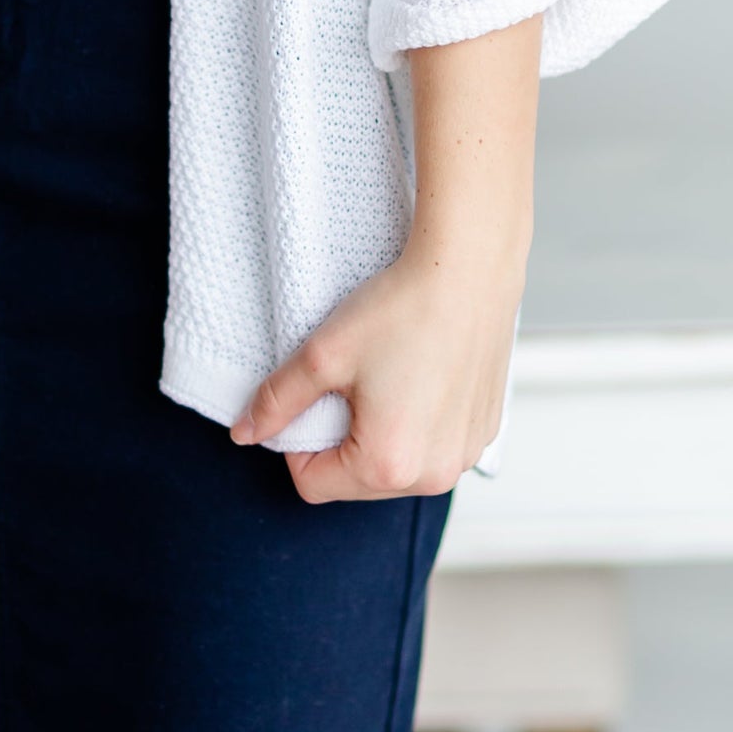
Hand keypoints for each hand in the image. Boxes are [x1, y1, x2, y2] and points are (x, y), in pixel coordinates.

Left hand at [228, 13, 540, 503]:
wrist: (478, 250)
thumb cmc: (399, 297)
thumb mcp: (321, 347)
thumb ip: (276, 398)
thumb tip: (242, 432)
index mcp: (389, 462)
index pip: (309, 481)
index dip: (294, 436)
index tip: (305, 388)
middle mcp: (436, 470)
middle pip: (353, 471)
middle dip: (337, 429)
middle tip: (344, 366)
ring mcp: (469, 448)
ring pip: (394, 453)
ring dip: (377, 416)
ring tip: (382, 356)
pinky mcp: (490, 419)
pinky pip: (434, 432)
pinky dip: (417, 403)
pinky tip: (416, 356)